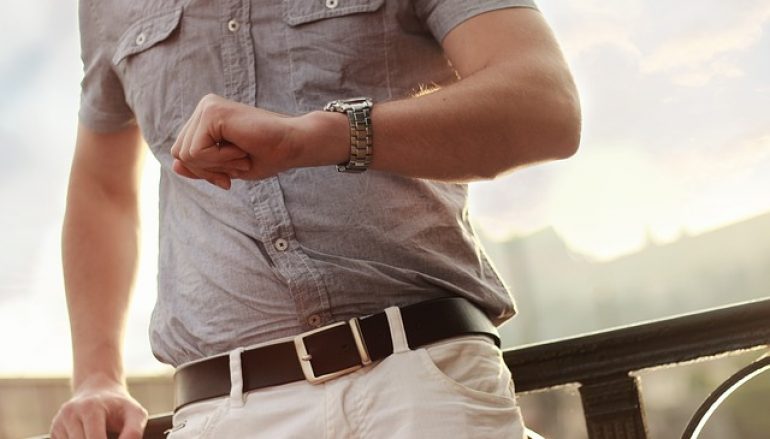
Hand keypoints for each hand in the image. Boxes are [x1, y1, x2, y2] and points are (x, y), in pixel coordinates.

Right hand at [50, 376, 147, 438]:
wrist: (98, 390)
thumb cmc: (120, 406)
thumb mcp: (135, 413)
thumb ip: (133, 432)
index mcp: (90, 408)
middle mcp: (70, 413)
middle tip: (109, 436)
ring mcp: (59, 422)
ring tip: (103, 433)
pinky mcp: (54, 431)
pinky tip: (88, 436)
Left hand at [170, 94, 303, 188]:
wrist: (293, 144)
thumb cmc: (268, 155)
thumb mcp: (227, 167)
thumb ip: (200, 166)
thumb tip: (175, 165)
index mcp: (206, 118)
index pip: (182, 153)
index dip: (204, 172)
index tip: (229, 176)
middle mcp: (204, 107)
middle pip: (179, 153)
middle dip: (207, 170)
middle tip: (239, 163)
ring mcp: (207, 106)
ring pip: (186, 154)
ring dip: (216, 165)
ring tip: (241, 154)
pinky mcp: (211, 111)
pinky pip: (196, 151)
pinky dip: (220, 160)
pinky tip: (241, 149)